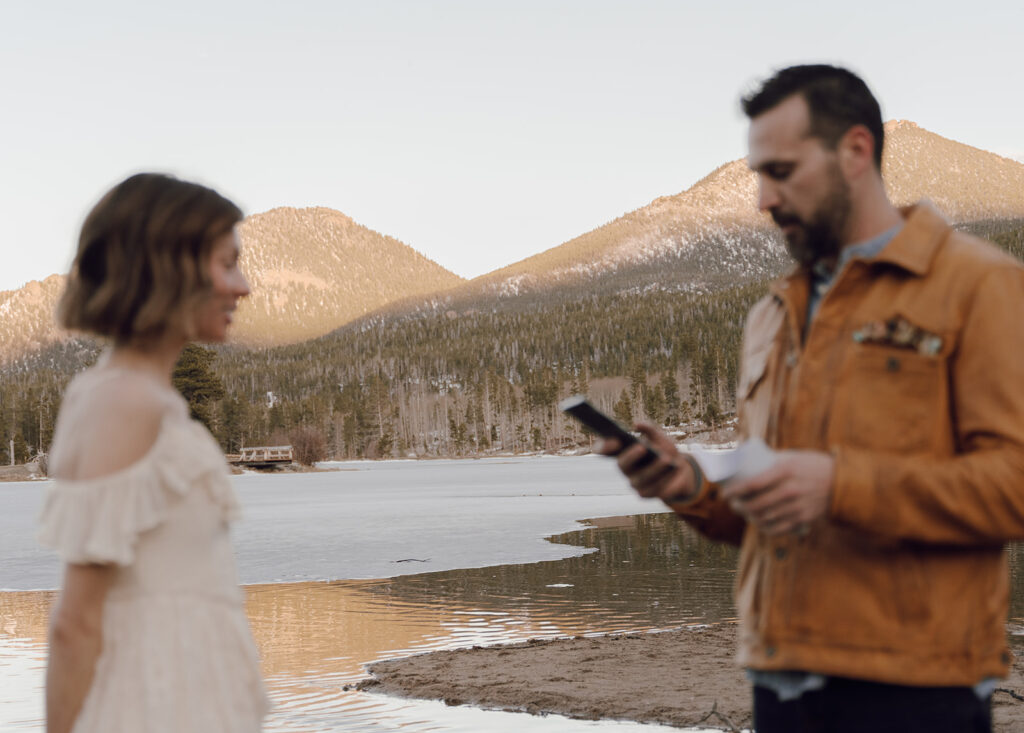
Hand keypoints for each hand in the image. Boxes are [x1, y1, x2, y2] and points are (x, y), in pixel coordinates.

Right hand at [597, 421, 697, 501]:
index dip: (604, 446)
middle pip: (622, 465)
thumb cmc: (665, 451)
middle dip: (631, 456)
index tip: (613, 439)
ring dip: (654, 468)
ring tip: (666, 459)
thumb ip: (649, 429)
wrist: (680, 470)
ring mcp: (634, 482)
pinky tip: (673, 470)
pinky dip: (665, 479)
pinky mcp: (645, 494)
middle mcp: (625, 468)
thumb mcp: (659, 438)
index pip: (604, 450)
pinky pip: (654, 489)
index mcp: (623, 452)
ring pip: (641, 478)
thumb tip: (637, 425)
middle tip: (642, 447)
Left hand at [719, 450, 834, 535]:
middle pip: (756, 504)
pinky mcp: (805, 518)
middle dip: (739, 507)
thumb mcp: (793, 457)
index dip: (734, 492)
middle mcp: (790, 489)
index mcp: (785, 470)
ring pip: (765, 518)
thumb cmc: (814, 464)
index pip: (752, 485)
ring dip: (750, 518)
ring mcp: (798, 506)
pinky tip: (759, 524)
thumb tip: (747, 462)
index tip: (725, 494)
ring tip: (744, 513)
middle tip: (733, 504)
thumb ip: (773, 462)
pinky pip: (780, 528)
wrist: (844, 481)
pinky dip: (766, 528)